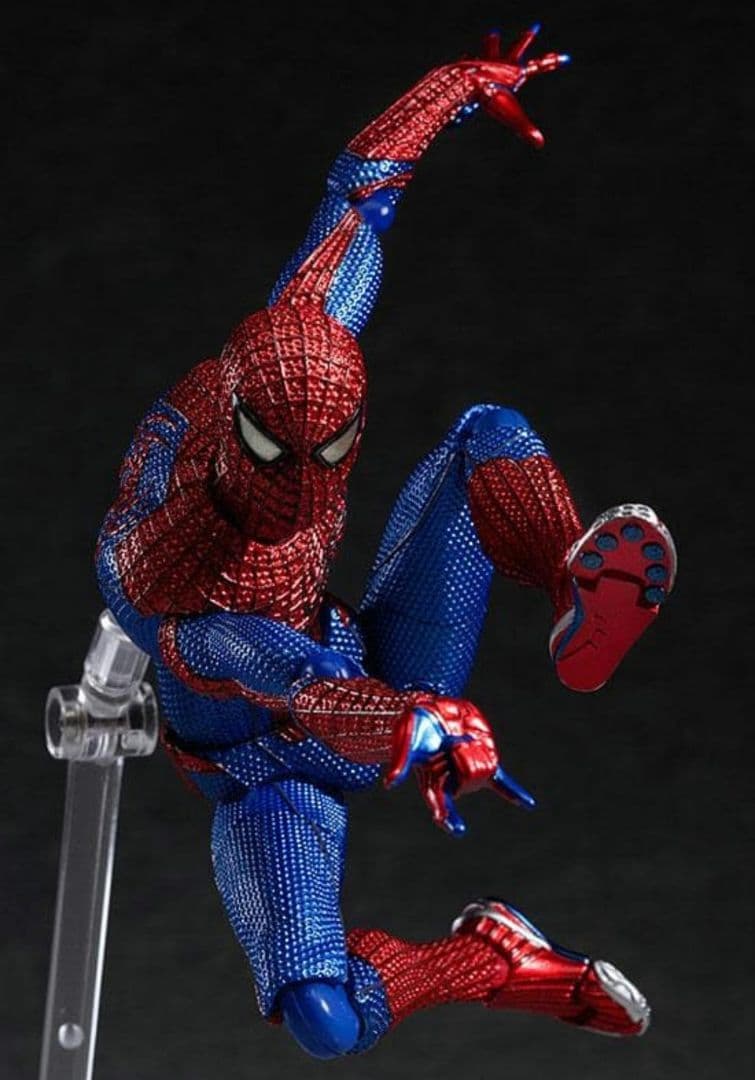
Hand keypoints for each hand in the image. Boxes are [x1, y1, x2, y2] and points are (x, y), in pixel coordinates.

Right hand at [384, 697, 534, 835]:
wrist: (430, 709)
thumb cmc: (413, 727)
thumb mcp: (406, 742)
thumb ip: (400, 763)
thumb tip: (388, 784)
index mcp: (432, 782)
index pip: (440, 804)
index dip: (448, 816)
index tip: (458, 828)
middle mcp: (452, 781)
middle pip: (467, 781)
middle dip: (462, 760)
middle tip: (451, 740)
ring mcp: (469, 772)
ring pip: (481, 770)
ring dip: (472, 751)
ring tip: (459, 736)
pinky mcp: (482, 758)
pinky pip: (501, 781)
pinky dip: (513, 792)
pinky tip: (527, 803)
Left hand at [460, 25, 569, 147]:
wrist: (464, 82)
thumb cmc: (489, 97)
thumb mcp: (511, 115)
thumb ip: (526, 130)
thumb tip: (540, 144)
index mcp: (515, 74)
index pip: (539, 66)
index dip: (552, 63)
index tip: (566, 58)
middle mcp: (501, 64)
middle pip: (517, 48)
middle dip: (526, 40)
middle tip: (534, 29)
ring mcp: (484, 61)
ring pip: (491, 47)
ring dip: (493, 43)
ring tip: (493, 34)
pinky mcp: (468, 64)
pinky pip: (469, 61)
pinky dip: (469, 60)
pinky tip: (466, 58)